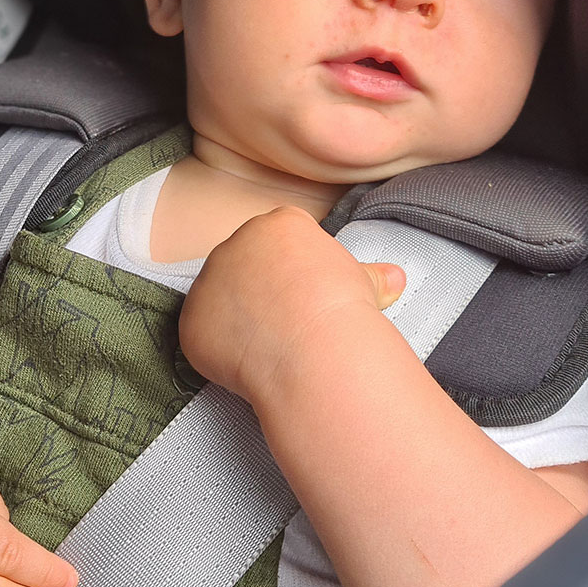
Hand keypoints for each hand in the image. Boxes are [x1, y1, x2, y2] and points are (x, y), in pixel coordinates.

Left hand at [176, 206, 404, 404]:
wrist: (313, 345)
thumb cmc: (342, 308)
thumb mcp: (363, 283)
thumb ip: (370, 275)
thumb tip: (396, 278)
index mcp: (279, 224)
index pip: (280, 241)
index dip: (295, 272)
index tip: (307, 296)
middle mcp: (237, 243)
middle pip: (245, 265)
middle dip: (262, 292)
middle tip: (288, 323)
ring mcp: (210, 280)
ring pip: (221, 298)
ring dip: (238, 318)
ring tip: (272, 345)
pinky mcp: (191, 319)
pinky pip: (202, 333)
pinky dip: (220, 349)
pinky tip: (250, 362)